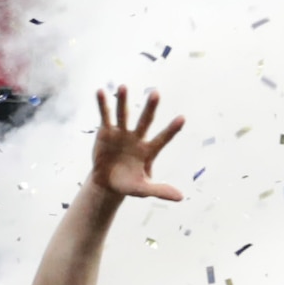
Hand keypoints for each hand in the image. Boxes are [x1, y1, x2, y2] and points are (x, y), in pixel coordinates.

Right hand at [88, 85, 185, 204]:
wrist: (107, 182)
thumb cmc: (129, 185)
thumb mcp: (143, 190)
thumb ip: (160, 190)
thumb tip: (181, 198)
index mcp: (148, 151)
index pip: (162, 139)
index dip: (172, 130)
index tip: (183, 118)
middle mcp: (137, 138)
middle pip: (145, 121)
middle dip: (150, 108)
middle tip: (156, 93)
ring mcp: (121, 133)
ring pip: (123, 114)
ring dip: (123, 101)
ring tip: (123, 86)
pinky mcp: (106, 132)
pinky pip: (105, 116)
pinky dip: (103, 105)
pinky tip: (100, 91)